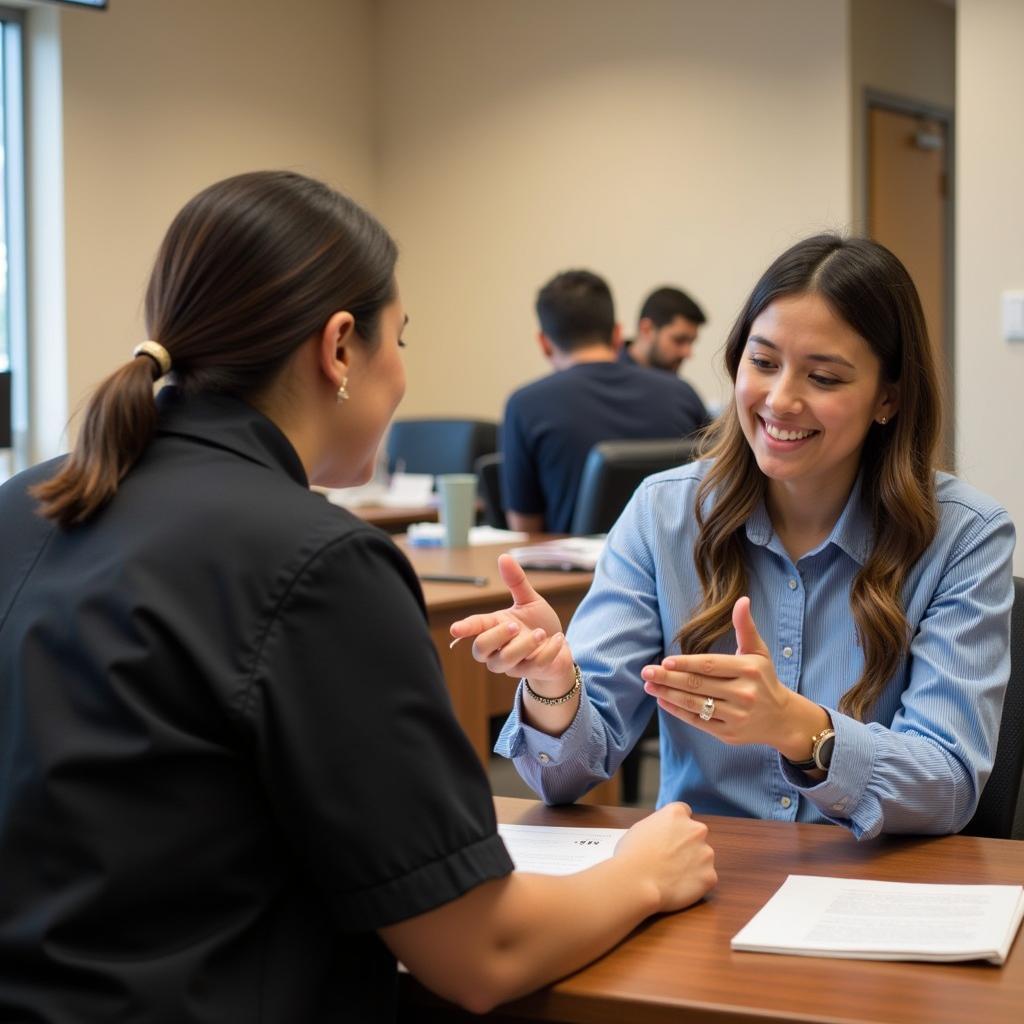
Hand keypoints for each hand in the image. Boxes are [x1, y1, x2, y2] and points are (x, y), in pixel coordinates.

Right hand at [449, 554, 575, 691]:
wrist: (560, 649)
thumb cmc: (539, 624)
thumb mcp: (529, 601)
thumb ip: (516, 582)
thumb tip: (503, 557)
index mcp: (494, 627)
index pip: (475, 628)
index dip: (465, 628)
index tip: (456, 629)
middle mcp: (497, 649)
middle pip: (480, 650)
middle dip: (496, 637)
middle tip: (514, 626)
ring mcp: (512, 665)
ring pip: (505, 660)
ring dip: (525, 645)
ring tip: (542, 633)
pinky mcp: (530, 673)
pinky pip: (534, 664)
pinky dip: (549, 650)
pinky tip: (558, 639)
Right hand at [614, 802, 716, 912]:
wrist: (635, 882)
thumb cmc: (630, 855)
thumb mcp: (640, 828)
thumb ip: (659, 828)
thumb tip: (663, 835)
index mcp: (677, 813)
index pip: (684, 813)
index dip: (677, 826)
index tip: (671, 836)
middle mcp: (696, 829)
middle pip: (696, 835)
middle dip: (686, 845)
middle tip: (671, 859)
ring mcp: (705, 853)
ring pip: (702, 858)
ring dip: (692, 864)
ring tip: (671, 876)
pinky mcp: (709, 876)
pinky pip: (705, 879)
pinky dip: (695, 884)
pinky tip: (678, 887)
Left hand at [640, 597, 811, 755]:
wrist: (782, 718)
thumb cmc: (764, 679)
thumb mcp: (759, 651)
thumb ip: (746, 626)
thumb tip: (742, 599)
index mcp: (749, 670)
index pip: (711, 665)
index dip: (686, 663)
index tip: (665, 661)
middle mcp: (744, 694)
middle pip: (699, 685)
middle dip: (668, 678)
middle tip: (646, 672)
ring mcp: (736, 716)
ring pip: (695, 704)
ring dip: (668, 695)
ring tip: (649, 686)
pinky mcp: (728, 734)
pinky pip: (698, 722)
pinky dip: (678, 712)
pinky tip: (663, 701)